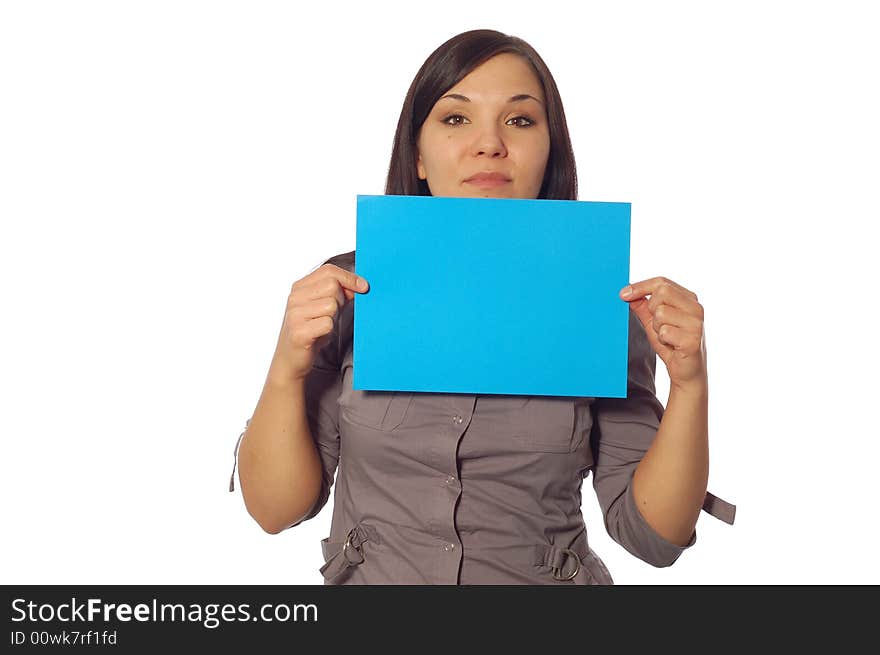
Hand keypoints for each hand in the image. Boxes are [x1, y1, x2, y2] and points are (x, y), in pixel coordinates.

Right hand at [268, 264, 368, 385]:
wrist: (290, 360)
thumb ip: (337, 293)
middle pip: (332, 286)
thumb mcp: (322, 307)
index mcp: (299, 287)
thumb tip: (359, 285)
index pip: (328, 271)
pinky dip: (329, 330)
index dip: (349, 277)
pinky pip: (327, 323)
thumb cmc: (310, 332)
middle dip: (341, 300)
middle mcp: (295, 298)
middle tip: (333, 314)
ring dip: (334, 317)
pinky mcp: (299, 332)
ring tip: (323, 325)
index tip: (364, 287)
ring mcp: (295, 314)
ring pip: (331, 304)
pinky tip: (320, 335)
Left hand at [619, 277, 706, 391]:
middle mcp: (696, 308)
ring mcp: (696, 323)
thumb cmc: (671, 345)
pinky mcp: (693, 339)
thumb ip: (643, 307)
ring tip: (667, 338)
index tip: (622, 294)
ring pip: (661, 313)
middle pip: (662, 292)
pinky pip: (665, 331)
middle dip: (651, 309)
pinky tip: (671, 346)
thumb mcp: (653, 323)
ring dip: (657, 328)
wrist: (686, 372)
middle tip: (657, 325)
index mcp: (689, 299)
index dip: (640, 286)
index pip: (662, 282)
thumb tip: (627, 293)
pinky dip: (662, 340)